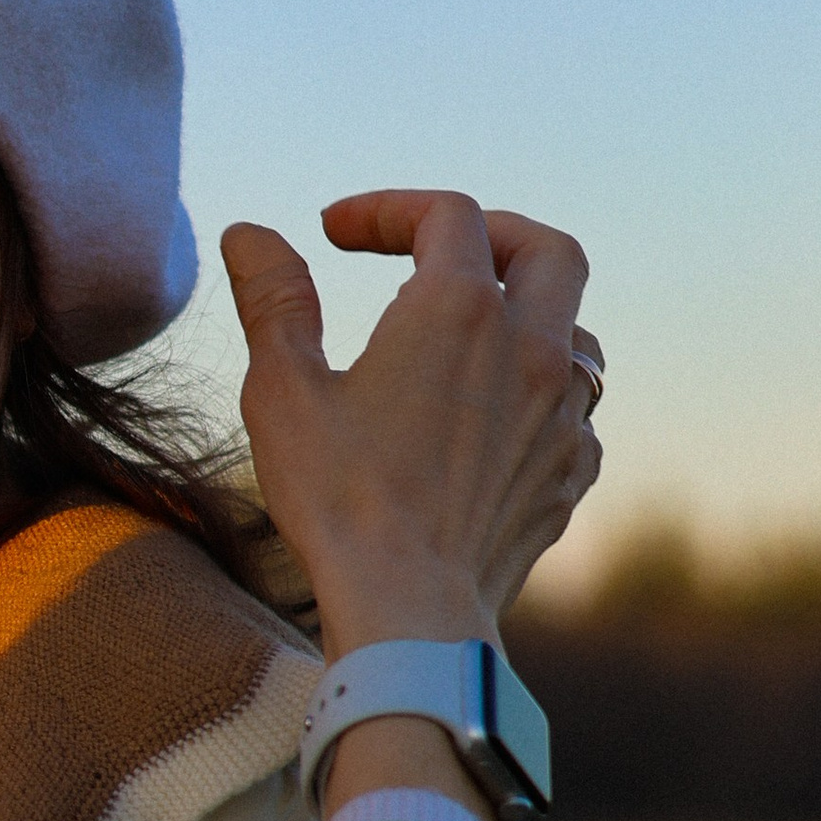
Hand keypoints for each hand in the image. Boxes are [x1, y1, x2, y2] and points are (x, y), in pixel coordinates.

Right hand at [221, 191, 603, 674]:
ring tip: (464, 339)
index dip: (387, 209)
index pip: (445, 215)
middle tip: (434, 252)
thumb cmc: (337, 500)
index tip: (335, 233)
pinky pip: (572, 409)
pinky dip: (535, 393)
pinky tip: (486, 421)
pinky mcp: (572, 471)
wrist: (411, 611)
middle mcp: (530, 347)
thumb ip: (273, 300)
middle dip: (492, 235)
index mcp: (457, 310)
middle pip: (546, 250)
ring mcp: (563, 413)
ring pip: (572, 329)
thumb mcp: (282, 391)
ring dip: (523, 317)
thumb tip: (248, 233)